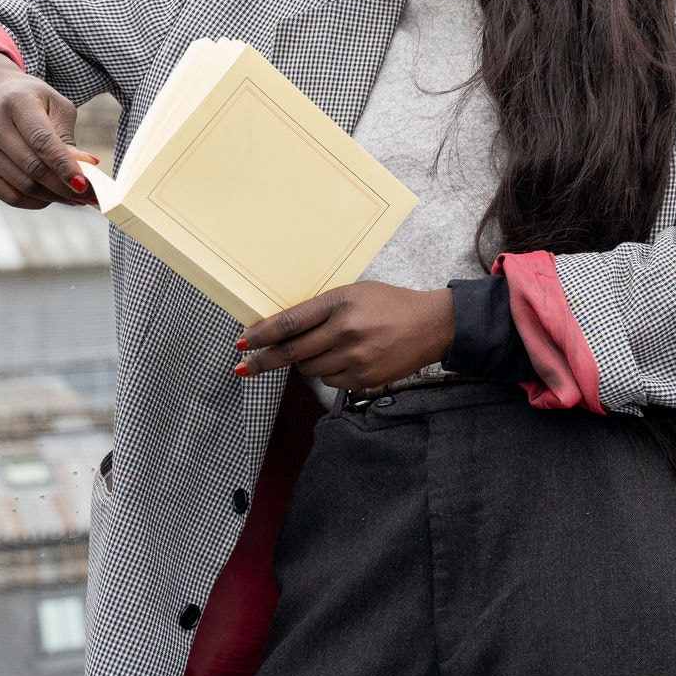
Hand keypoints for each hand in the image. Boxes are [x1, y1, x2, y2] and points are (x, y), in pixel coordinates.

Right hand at [0, 51, 98, 208]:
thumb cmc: (32, 101)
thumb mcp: (56, 106)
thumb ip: (67, 136)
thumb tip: (84, 167)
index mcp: (17, 104)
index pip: (42, 141)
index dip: (64, 166)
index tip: (84, 185)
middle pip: (33, 168)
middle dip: (64, 187)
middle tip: (90, 196)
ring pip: (23, 186)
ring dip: (54, 197)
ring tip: (75, 198)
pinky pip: (9, 196)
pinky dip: (35, 202)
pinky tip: (52, 198)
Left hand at [234, 282, 455, 392]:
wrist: (432, 325)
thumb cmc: (390, 305)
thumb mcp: (355, 294)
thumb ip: (323, 309)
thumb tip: (285, 331)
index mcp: (340, 302)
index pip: (290, 321)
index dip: (262, 334)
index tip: (243, 342)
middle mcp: (345, 330)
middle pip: (292, 352)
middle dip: (263, 360)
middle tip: (244, 366)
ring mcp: (354, 357)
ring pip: (309, 369)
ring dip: (306, 363)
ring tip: (324, 349)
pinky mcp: (364, 378)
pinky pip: (330, 382)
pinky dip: (329, 373)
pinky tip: (344, 359)